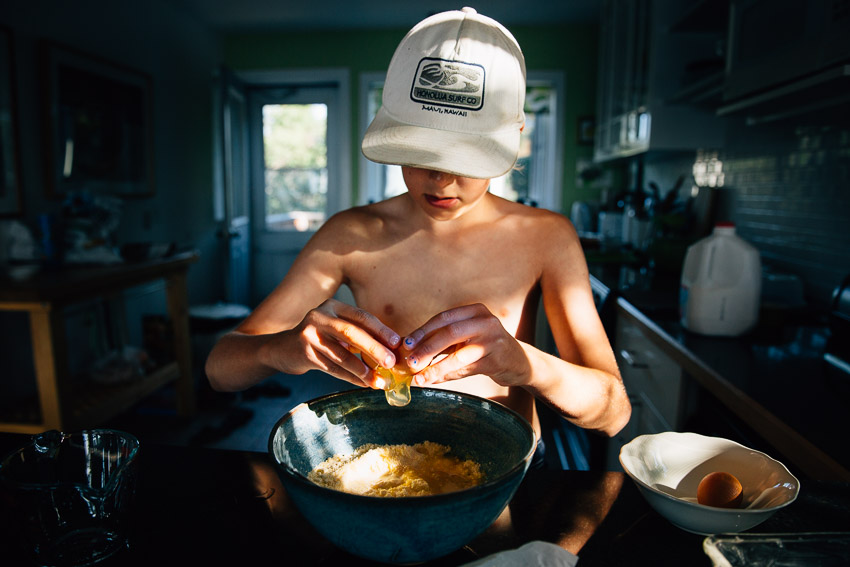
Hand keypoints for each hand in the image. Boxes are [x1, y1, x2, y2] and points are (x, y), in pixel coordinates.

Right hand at [268, 299, 399, 386]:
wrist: (282, 349)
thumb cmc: (319, 339)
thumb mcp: (336, 329)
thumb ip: (358, 335)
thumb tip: (391, 350)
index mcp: (333, 306)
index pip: (361, 316)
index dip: (380, 330)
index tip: (397, 343)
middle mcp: (320, 316)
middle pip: (351, 333)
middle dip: (374, 348)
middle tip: (391, 362)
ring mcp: (309, 334)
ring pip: (341, 355)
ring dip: (363, 370)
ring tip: (379, 381)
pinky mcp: (304, 352)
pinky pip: (332, 368)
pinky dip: (350, 377)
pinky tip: (363, 384)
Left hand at [399, 303, 530, 386]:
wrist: (519, 361)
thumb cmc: (486, 348)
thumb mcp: (466, 338)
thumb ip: (442, 342)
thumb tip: (410, 352)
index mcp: (475, 311)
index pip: (444, 318)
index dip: (423, 331)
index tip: (406, 344)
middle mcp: (486, 321)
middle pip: (449, 333)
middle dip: (426, 348)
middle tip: (409, 362)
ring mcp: (493, 340)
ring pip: (458, 353)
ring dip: (435, 366)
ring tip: (419, 376)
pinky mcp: (496, 360)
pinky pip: (466, 368)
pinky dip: (447, 375)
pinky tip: (434, 380)